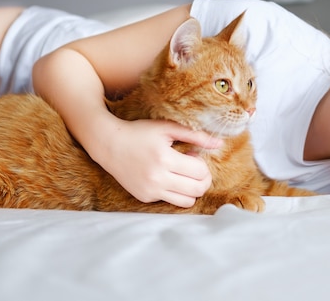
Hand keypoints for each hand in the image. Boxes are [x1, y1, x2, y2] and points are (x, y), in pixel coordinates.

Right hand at [99, 118, 221, 206]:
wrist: (109, 144)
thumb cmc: (140, 132)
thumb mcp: (167, 128)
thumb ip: (196, 135)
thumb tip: (220, 143)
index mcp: (164, 159)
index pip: (200, 172)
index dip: (202, 163)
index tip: (192, 154)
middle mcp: (157, 178)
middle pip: (198, 189)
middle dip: (204, 178)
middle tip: (195, 167)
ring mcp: (150, 191)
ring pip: (187, 201)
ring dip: (192, 189)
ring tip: (183, 174)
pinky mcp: (145, 198)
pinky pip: (171, 201)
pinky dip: (175, 191)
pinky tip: (166, 177)